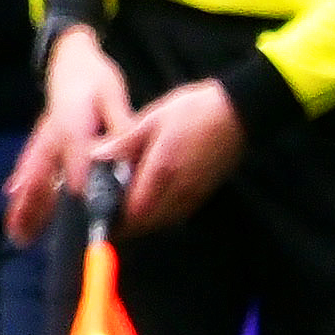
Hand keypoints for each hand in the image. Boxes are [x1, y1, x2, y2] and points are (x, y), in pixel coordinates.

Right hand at [6, 22, 134, 240]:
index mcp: (73, 126)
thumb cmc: (96, 79)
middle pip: (42, 180)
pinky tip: (13, 198)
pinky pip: (27, 167)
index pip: (76, 166)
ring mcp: (42, 139)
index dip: (79, 193)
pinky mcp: (41, 140)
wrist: (71, 59)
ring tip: (17, 233)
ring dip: (23, 206)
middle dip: (36, 210)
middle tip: (26, 238)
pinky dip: (20, 185)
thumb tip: (123, 157)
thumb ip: (118, 129)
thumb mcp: (113, 98)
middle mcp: (53, 137)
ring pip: (31, 178)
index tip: (79, 220)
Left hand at [94, 78, 249, 231]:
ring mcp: (194, 194)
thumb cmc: (194, 111)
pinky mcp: (203, 194)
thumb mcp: (152, 120)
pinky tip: (148, 198)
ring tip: (123, 206)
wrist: (238, 112)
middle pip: (146, 223)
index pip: (133, 211)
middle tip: (107, 213)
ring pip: (160, 222)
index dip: (114, 218)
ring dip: (141, 220)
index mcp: (163, 170)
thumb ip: (124, 142)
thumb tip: (96, 155)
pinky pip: (175, 214)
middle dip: (125, 223)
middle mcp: (180, 189)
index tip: (99, 214)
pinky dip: (157, 214)